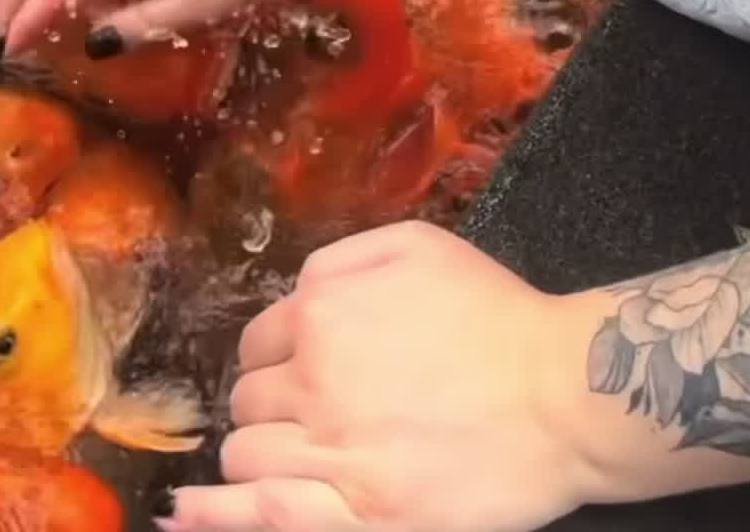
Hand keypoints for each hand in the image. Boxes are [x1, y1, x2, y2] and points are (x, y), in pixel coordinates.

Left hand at [164, 222, 605, 531]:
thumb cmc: (494, 315)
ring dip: (259, 456)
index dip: (277, 356)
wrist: (562, 393)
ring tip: (294, 456)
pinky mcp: (365, 517)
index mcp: (322, 314)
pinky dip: (224, 514)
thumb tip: (293, 292)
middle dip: (270, 406)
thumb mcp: (416, 244)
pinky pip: (269, 517)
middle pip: (248, 403)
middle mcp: (316, 383)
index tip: (300, 370)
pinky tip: (187, 512)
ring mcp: (336, 457)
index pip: (256, 343)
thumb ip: (338, 259)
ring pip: (247, 459)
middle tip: (311, 413)